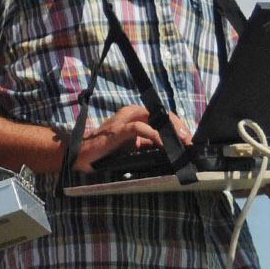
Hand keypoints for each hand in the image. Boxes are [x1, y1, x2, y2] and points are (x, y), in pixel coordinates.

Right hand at [73, 105, 189, 171]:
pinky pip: (140, 128)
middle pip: (161, 114)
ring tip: (181, 140)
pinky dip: (154, 135)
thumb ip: (147, 145)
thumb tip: (168, 150)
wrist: (80, 154)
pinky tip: (163, 143)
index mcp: (134, 116)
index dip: (177, 126)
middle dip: (178, 126)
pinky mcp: (118, 130)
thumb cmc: (105, 151)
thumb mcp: (131, 147)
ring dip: (170, 129)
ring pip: (154, 117)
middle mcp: (130, 114)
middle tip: (189, 141)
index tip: (188, 139)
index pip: (161, 116)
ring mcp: (124, 120)